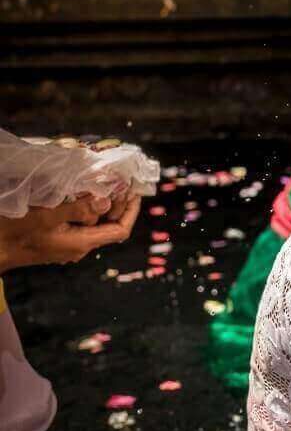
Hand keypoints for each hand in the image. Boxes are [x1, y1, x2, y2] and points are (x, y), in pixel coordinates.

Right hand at [0, 195, 140, 272]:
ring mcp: (68, 246)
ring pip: (94, 224)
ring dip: (101, 205)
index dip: (131, 211)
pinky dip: (85, 210)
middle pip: (109, 226)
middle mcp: (79, 248)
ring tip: (103, 184)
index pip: (120, 230)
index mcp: (82, 243)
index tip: (135, 192)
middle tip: (120, 182)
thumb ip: (78, 209)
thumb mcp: (46, 216)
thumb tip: (106, 201)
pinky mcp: (57, 241)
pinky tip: (81, 195)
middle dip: (118, 204)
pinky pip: (80, 225)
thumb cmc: (15, 232)